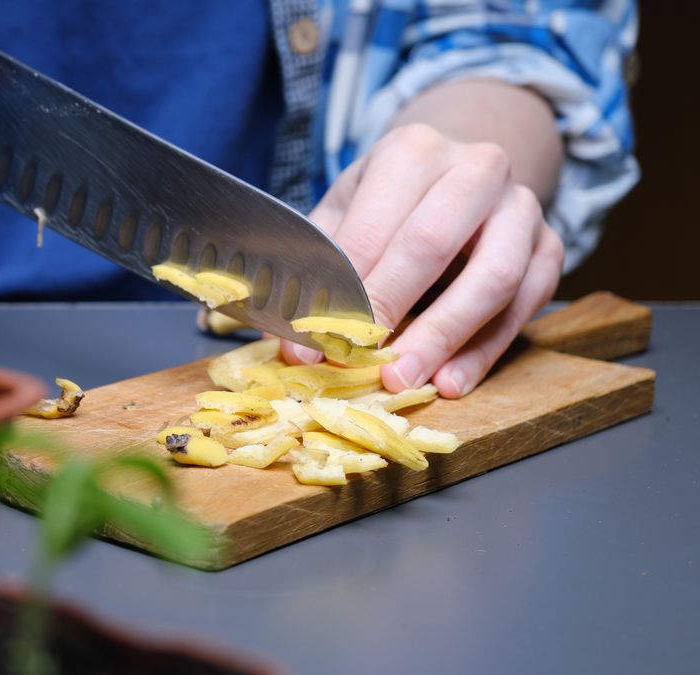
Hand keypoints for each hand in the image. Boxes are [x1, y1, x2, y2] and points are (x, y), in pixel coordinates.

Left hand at [282, 122, 564, 398]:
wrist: (459, 174)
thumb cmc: (389, 203)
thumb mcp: (346, 213)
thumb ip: (321, 267)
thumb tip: (297, 343)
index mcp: (411, 151)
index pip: (371, 230)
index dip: (340, 292)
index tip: (312, 344)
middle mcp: (476, 168)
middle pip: (433, 243)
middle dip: (392, 309)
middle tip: (362, 362)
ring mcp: (521, 207)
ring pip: (493, 277)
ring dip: (444, 337)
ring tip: (404, 378)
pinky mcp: (550, 247)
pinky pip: (524, 306)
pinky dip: (484, 351)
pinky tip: (450, 380)